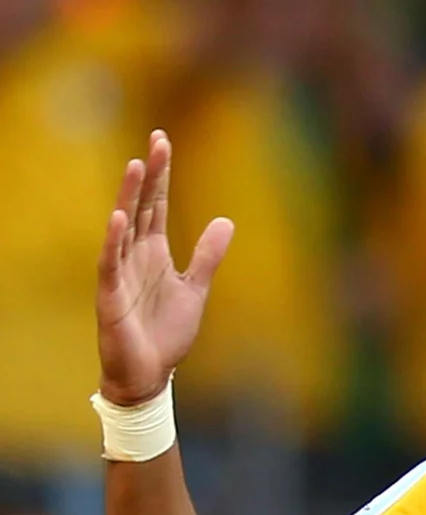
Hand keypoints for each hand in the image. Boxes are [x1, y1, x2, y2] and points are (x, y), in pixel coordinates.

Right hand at [96, 131, 233, 405]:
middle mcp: (135, 255)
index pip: (157, 205)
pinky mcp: (111, 294)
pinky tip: (118, 217)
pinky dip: (114, 240)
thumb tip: (226, 220)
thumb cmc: (167, 332)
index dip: (161, 175)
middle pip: (141, 206)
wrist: (150, 373)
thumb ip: (207, 255)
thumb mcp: (196, 288)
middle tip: (156, 140)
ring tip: (135, 165)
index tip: (162, 142)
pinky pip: (110, 262)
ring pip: (123, 227)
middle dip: (149, 175)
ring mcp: (120, 272)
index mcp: (155, 252)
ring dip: (128, 196)